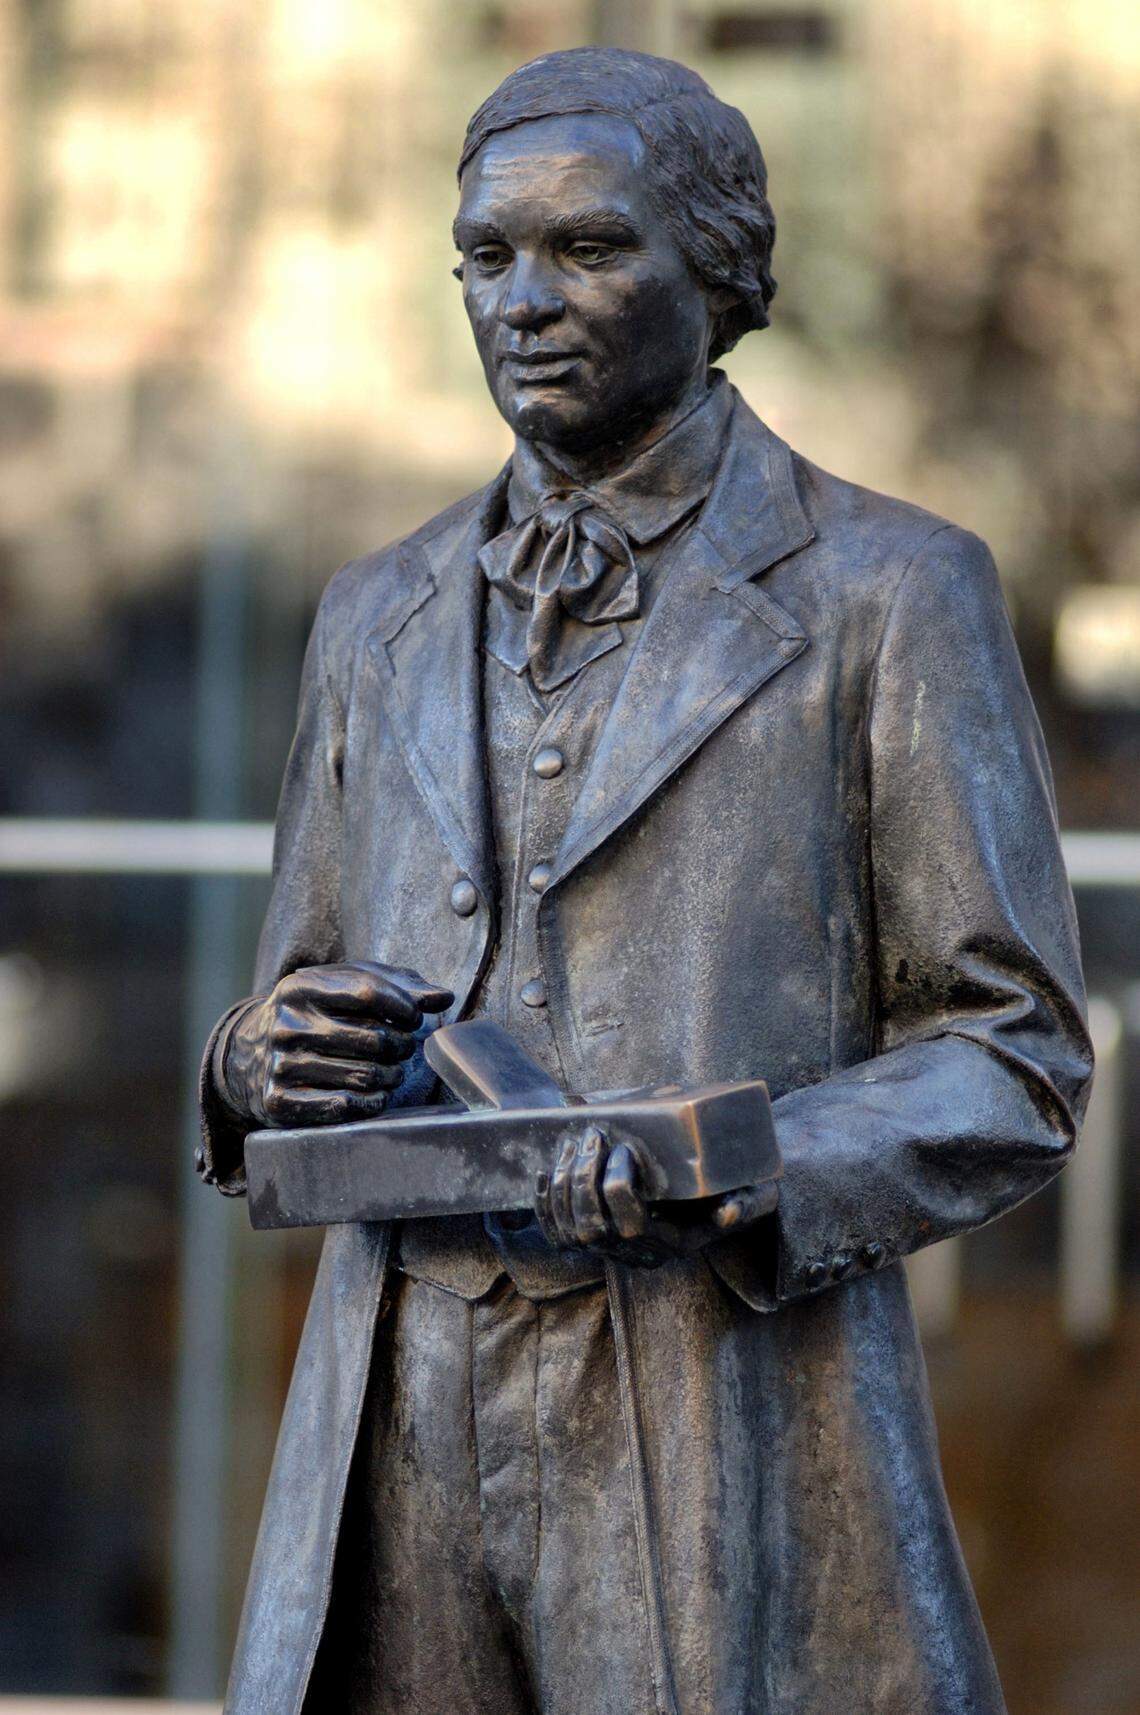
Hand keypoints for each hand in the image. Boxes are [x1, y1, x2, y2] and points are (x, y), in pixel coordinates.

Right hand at [219, 961, 453, 1128]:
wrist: (249, 1056)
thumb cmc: (317, 1014)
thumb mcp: (348, 988)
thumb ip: (399, 987)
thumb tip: (444, 997)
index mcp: (300, 987)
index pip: (368, 991)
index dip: (404, 1006)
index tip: (414, 1018)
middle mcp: (286, 1025)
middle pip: (373, 1038)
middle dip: (402, 1045)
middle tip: (403, 1048)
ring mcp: (279, 1065)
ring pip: (365, 1075)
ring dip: (393, 1076)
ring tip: (393, 1071)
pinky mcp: (278, 1101)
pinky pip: (345, 1106)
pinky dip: (373, 1102)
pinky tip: (376, 1093)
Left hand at [533, 1126, 777, 1266]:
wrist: (724, 1204)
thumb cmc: (738, 1192)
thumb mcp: (753, 1195)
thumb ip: (746, 1203)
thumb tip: (730, 1213)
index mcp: (672, 1244)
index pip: (631, 1225)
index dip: (617, 1188)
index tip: (623, 1148)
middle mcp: (639, 1255)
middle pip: (593, 1228)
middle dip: (583, 1181)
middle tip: (592, 1136)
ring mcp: (613, 1252)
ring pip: (571, 1232)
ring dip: (564, 1186)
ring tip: (573, 1144)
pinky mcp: (595, 1243)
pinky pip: (558, 1236)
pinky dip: (546, 1205)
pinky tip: (547, 1172)